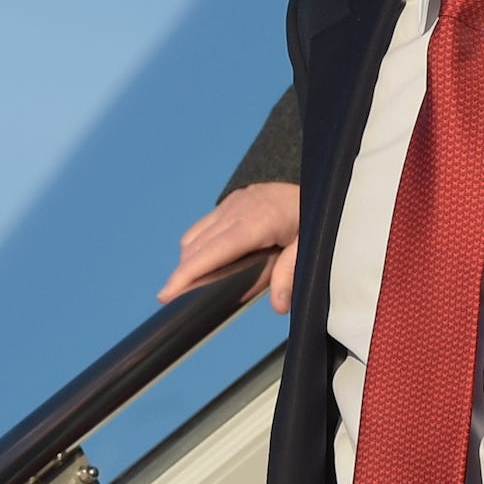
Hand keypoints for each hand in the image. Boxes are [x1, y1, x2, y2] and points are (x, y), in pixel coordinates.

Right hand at [157, 181, 300, 312]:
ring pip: (196, 236)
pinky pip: (203, 226)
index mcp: (257, 222)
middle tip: (173, 299)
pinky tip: (206, 261)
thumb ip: (291, 273)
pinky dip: (197, 245)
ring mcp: (232, 204)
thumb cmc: (313, 212)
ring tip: (190, 285)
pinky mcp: (231, 201)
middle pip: (197, 246)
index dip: (188, 273)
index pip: (214, 251)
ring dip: (189, 260)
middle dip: (182, 274)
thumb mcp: (310, 243)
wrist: (316, 178)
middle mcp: (238, 210)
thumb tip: (278, 305)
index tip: (168, 293)